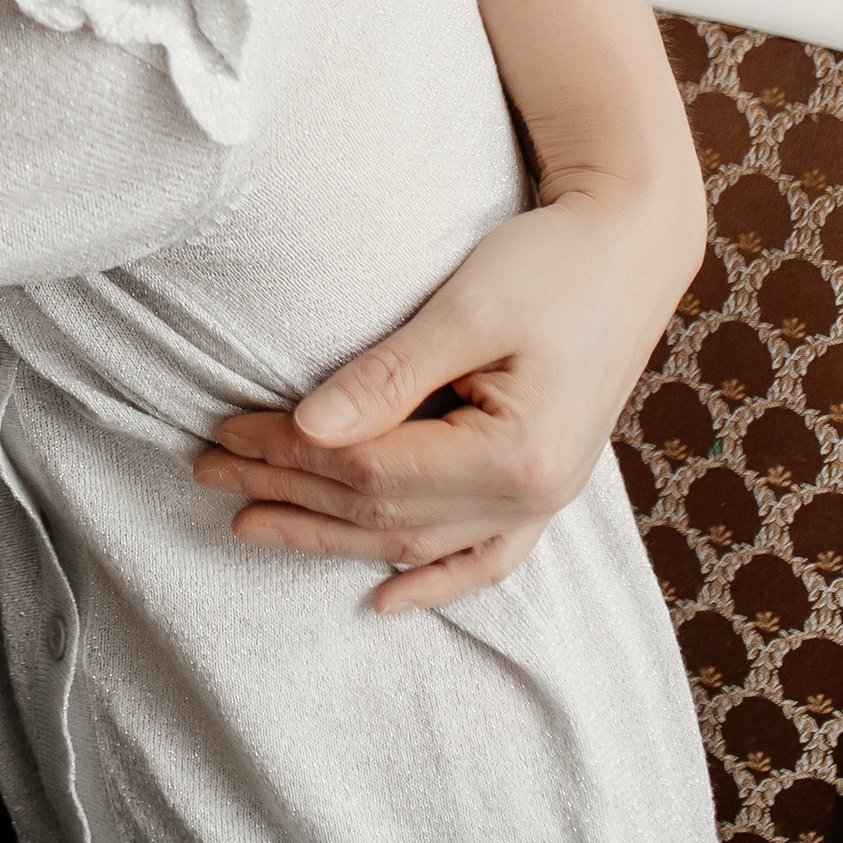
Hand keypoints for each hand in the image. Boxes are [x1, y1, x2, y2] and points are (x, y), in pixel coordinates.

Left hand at [193, 184, 688, 612]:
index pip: (371, 472)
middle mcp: (533, 495)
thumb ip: (389, 374)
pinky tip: (384, 598)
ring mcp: (544, 500)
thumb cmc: (553, 261)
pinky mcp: (545, 485)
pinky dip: (434, 580)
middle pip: (384, 514)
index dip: (288, 454)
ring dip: (331, 536)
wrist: (633, 245)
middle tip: (209, 471)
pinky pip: (484, 556)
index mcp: (516, 455)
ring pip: (417, 541)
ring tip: (253, 522)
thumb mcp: (467, 308)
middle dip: (289, 494)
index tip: (224, 430)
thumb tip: (308, 427)